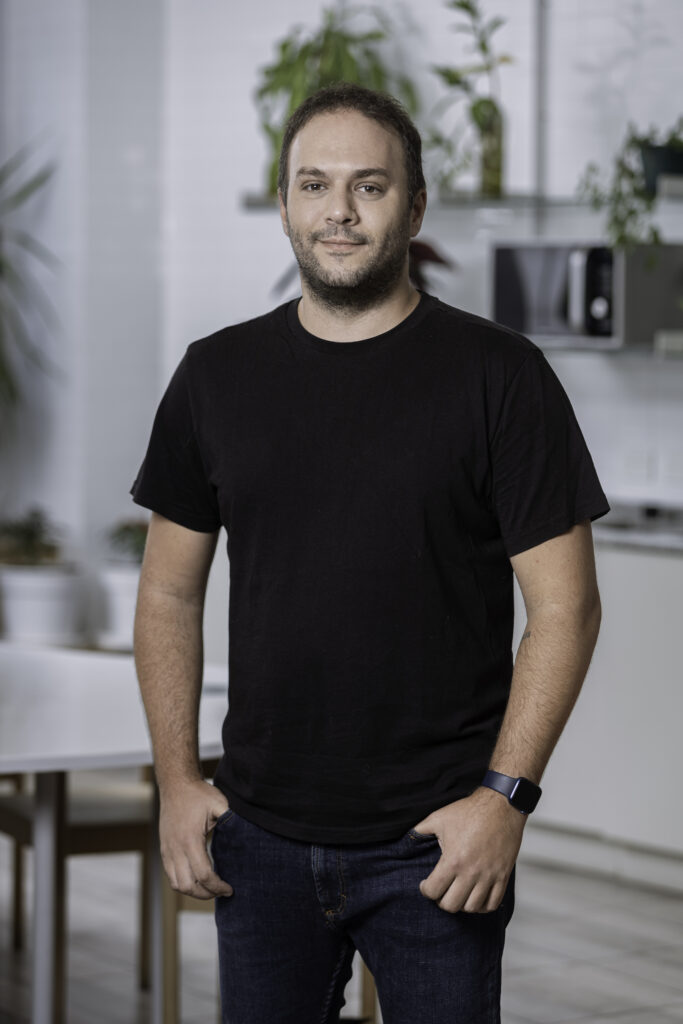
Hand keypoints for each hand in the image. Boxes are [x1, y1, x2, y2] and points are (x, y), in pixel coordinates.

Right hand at [158, 779, 233, 898]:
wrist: (176, 785)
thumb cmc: (198, 794)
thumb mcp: (218, 803)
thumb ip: (231, 820)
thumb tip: (247, 835)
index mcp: (190, 840)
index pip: (204, 875)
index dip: (218, 886)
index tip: (230, 889)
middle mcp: (175, 849)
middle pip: (188, 886)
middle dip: (206, 894)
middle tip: (221, 891)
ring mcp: (167, 851)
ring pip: (177, 884)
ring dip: (194, 891)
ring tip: (210, 888)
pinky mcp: (164, 850)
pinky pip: (171, 876)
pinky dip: (183, 883)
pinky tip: (197, 879)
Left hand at [413, 787, 525, 913]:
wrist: (501, 806)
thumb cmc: (469, 811)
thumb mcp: (439, 817)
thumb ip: (420, 831)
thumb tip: (407, 839)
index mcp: (453, 860)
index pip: (433, 891)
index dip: (425, 890)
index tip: (425, 885)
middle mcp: (471, 872)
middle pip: (451, 905)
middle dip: (441, 900)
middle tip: (440, 891)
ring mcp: (489, 876)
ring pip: (471, 908)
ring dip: (461, 904)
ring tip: (457, 893)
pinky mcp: (503, 876)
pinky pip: (493, 904)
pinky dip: (482, 906)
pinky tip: (475, 896)